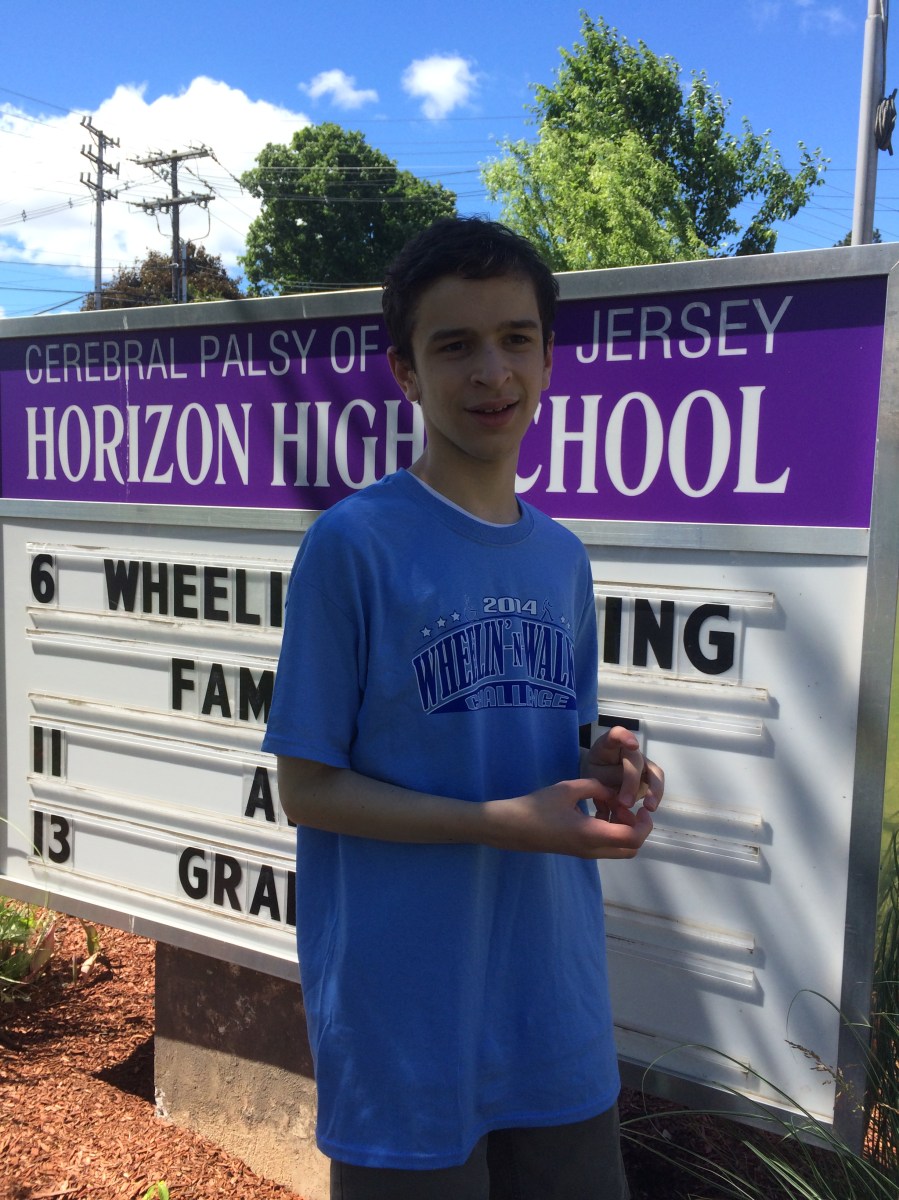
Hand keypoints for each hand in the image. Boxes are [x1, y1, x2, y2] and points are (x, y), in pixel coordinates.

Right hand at [485, 778, 654, 859]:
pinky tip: (598, 813)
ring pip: (620, 851)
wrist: (512, 827)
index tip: (641, 807)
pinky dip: (612, 833)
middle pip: (631, 849)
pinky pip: (606, 848)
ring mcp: (585, 854)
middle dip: (637, 829)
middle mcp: (592, 849)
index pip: (632, 838)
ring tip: (610, 807)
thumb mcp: (568, 789)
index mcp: (591, 834)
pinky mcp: (579, 851)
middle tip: (625, 807)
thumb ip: (595, 787)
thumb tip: (612, 791)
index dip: (644, 824)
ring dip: (624, 831)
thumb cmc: (537, 807)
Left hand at [584, 726, 663, 826]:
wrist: (598, 777)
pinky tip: (649, 809)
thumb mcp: (590, 775)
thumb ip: (604, 782)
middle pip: (636, 761)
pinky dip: (654, 797)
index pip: (617, 734)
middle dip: (632, 782)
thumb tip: (621, 798)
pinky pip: (655, 785)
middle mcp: (630, 751)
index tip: (633, 745)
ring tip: (649, 808)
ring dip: (653, 791)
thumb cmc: (594, 771)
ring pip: (653, 773)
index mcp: (610, 744)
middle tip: (625, 803)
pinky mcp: (649, 777)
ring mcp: (643, 763)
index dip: (625, 737)